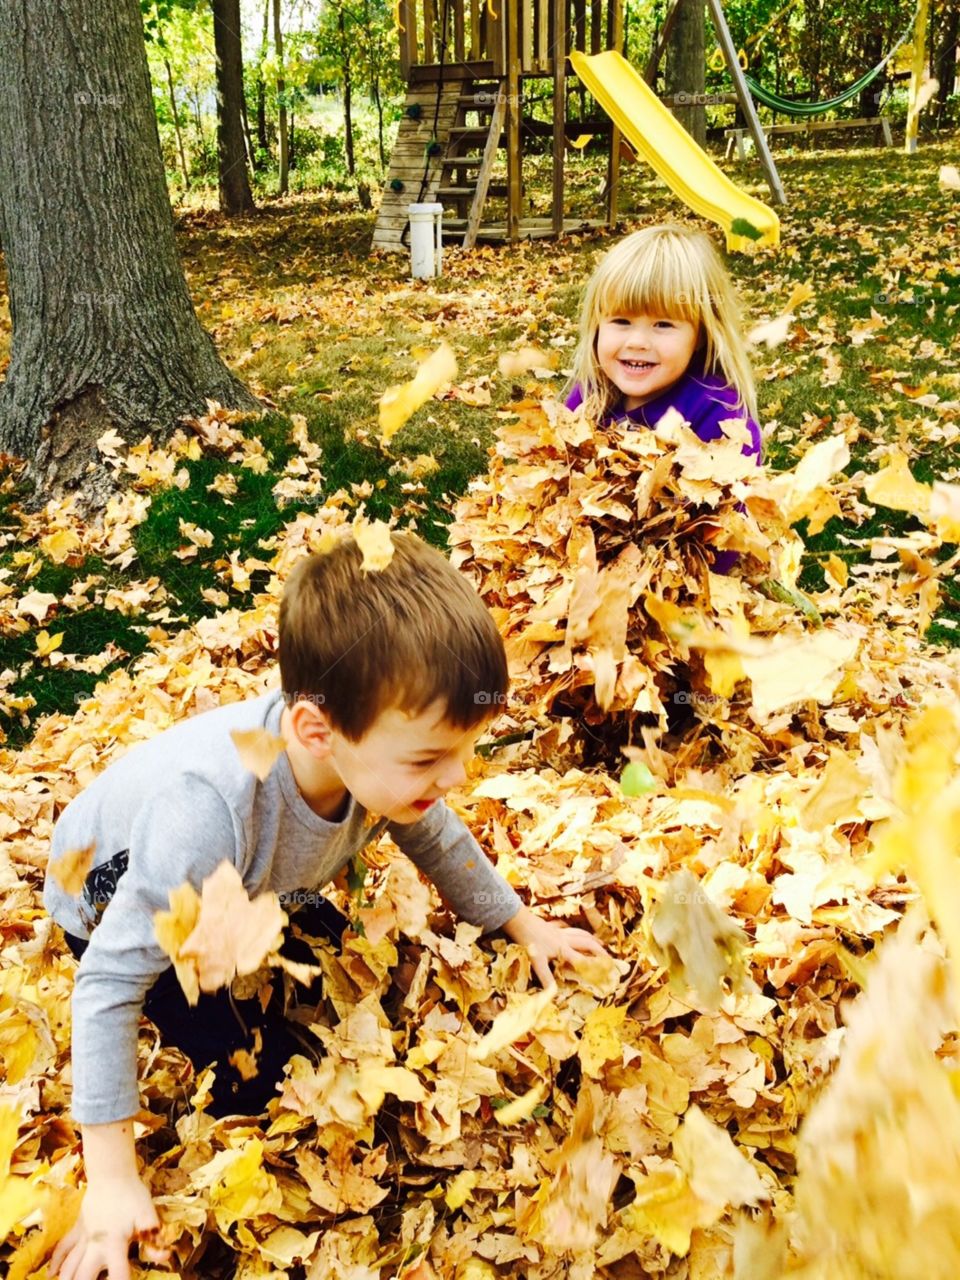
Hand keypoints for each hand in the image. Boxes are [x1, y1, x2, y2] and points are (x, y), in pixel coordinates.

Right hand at [49, 1174, 168, 1279]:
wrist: (111, 1174)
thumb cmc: (132, 1194)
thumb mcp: (148, 1215)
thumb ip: (154, 1239)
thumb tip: (165, 1256)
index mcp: (114, 1242)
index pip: (118, 1272)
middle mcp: (95, 1243)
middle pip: (84, 1274)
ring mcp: (83, 1237)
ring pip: (69, 1265)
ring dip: (68, 1278)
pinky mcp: (77, 1229)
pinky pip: (62, 1248)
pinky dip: (56, 1262)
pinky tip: (51, 1274)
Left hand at [502, 905, 609, 987]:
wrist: (519, 921)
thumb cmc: (529, 941)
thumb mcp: (538, 962)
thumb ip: (547, 978)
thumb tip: (554, 994)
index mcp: (563, 949)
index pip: (583, 959)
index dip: (595, 965)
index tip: (606, 970)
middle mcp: (564, 939)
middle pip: (586, 942)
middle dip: (598, 949)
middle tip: (608, 956)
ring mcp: (558, 931)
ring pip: (579, 933)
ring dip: (590, 938)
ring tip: (598, 942)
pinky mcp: (551, 926)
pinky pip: (564, 927)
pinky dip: (571, 929)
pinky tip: (570, 930)